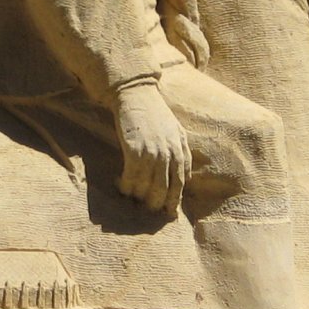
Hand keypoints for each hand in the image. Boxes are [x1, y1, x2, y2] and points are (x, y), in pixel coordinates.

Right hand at [114, 80, 188, 214]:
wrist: (137, 95)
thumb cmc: (155, 114)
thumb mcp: (177, 131)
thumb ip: (183, 152)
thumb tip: (186, 177)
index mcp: (181, 150)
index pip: (181, 183)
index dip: (175, 200)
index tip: (169, 213)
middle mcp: (169, 154)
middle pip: (165, 189)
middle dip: (157, 203)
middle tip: (149, 211)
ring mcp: (152, 153)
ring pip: (148, 186)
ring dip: (139, 196)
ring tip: (133, 200)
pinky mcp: (134, 150)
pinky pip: (132, 177)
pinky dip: (127, 186)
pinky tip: (122, 187)